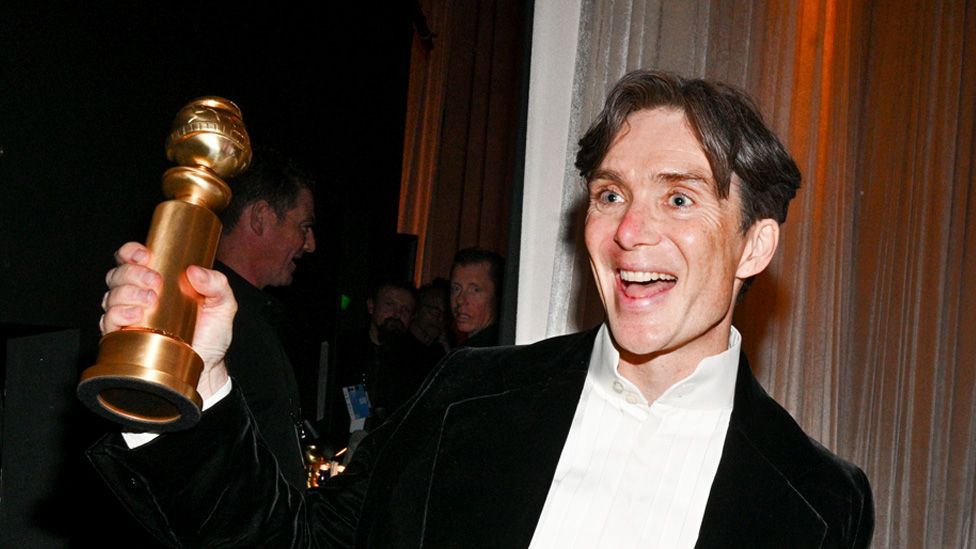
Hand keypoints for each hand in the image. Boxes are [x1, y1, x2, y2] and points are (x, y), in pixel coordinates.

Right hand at [100, 242, 236, 399]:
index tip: (145, 255)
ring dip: (127, 293)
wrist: (207, 366)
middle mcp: (138, 295)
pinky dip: (118, 315)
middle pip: (118, 274)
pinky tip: (135, 316)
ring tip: (150, 300)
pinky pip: (108, 321)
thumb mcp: (223, 304)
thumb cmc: (211, 334)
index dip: (132, 252)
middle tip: (155, 282)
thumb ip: (217, 283)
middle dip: (133, 273)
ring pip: (111, 295)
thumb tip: (194, 271)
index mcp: (158, 281)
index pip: (133, 258)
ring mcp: (129, 316)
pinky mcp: (124, 337)